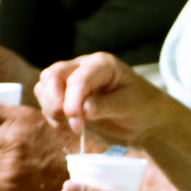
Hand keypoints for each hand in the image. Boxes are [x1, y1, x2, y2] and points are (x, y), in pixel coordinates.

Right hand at [37, 52, 167, 149]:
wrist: (145, 118)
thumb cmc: (142, 107)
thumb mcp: (130, 106)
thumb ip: (105, 107)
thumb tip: (83, 110)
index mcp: (102, 64)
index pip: (78, 78)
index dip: (72, 100)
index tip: (76, 121)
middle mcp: (82, 67)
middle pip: (52, 75)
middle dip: (54, 101)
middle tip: (71, 124)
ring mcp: (71, 81)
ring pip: (44, 87)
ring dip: (52, 109)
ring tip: (75, 126)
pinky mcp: (66, 96)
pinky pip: (46, 102)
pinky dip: (52, 116)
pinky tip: (70, 126)